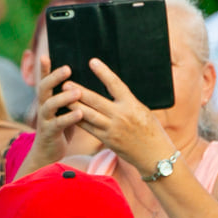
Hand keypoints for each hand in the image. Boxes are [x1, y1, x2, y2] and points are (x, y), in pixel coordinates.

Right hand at [29, 58, 83, 164]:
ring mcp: (45, 120)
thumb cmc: (59, 127)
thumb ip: (67, 95)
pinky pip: (58, 123)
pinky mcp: (50, 133)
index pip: (44, 80)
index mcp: (47, 99)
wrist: (47, 153)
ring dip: (63, 97)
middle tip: (67, 68)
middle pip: (43, 88)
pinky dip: (69, 118)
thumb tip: (81, 78)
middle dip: (54, 77)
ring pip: (49, 105)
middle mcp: (43, 107)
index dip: (44, 68)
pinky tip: (81, 113)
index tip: (45, 55)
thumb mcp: (62, 109)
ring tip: (78, 92)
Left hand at [69, 58, 174, 173]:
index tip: (93, 62)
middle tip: (65, 83)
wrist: (155, 156)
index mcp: (132, 105)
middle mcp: (121, 116)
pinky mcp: (107, 140)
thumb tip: (112, 88)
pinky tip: (68, 114)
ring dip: (74, 105)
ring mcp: (112, 129)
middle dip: (79, 91)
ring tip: (62, 97)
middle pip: (96, 100)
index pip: (115, 84)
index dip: (103, 72)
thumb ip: (126, 101)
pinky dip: (78, 120)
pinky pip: (89, 128)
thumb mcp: (143, 110)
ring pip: (88, 115)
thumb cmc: (151, 130)